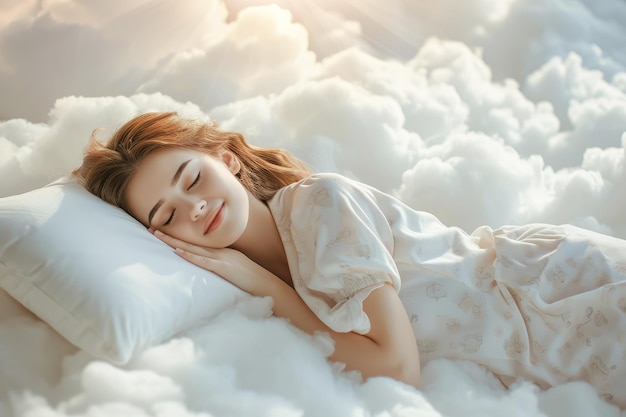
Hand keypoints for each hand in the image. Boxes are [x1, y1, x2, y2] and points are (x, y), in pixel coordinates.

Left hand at [151, 229, 271, 295]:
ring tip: (157, 235)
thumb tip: (215, 271)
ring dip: (174, 241)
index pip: (198, 243)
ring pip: (193, 248)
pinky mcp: (224, 268)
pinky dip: (190, 256)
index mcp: (224, 252)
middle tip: (152, 228)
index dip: (181, 237)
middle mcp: (221, 251)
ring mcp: (223, 258)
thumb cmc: (255, 282)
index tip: (165, 233)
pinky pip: (203, 261)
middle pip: (192, 241)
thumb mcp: (238, 270)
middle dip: (171, 235)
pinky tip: (177, 251)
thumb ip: (225, 268)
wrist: (269, 286)